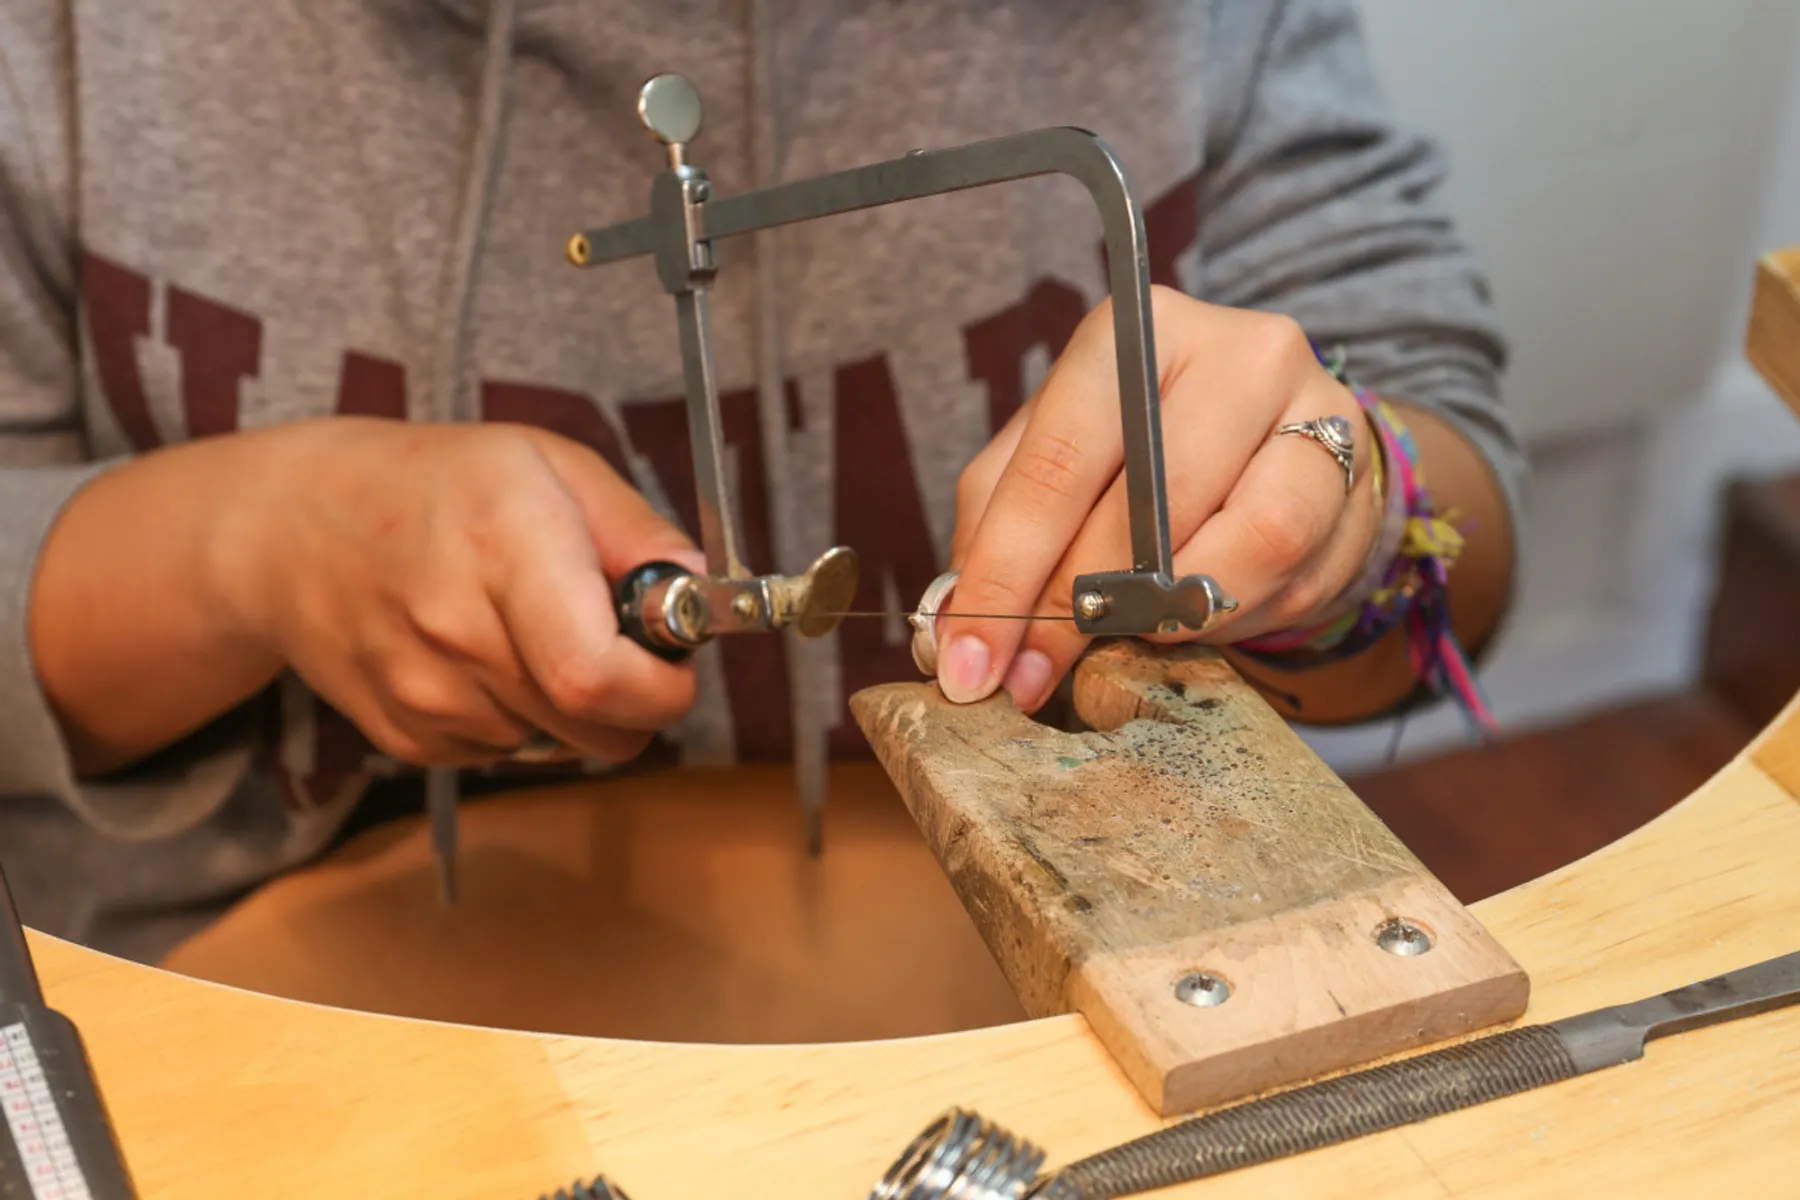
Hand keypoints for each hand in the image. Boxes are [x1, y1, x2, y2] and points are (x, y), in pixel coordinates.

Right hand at [224, 418, 701, 765]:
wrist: (291, 529)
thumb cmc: (436, 484)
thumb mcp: (551, 465)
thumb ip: (640, 530)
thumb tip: (701, 591)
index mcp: (505, 551)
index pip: (597, 678)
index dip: (660, 687)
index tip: (671, 657)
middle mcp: (456, 634)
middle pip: (598, 728)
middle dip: (638, 698)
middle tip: (618, 639)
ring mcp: (424, 696)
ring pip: (562, 747)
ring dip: (577, 707)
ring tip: (532, 630)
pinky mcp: (407, 737)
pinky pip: (511, 753)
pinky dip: (524, 718)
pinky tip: (486, 656)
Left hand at [941, 286, 1381, 710]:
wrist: (1269, 443)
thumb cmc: (1140, 454)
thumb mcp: (1054, 468)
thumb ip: (999, 530)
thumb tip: (958, 629)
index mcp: (1133, 333)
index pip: (1058, 461)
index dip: (1008, 572)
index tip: (970, 660)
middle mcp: (1231, 352)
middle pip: (1148, 502)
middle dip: (1076, 610)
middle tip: (1032, 674)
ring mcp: (1311, 405)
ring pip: (1248, 538)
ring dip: (1173, 614)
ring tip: (1130, 637)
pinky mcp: (1356, 473)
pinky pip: (1295, 573)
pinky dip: (1234, 615)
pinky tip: (1200, 616)